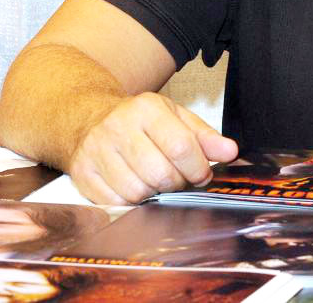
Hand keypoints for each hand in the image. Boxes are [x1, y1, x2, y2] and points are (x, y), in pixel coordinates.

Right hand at [67, 92, 237, 204]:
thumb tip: (230, 152)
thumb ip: (205, 136)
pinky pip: (116, 202)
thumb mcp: (175, 118)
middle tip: (178, 179)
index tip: (202, 174)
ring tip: (156, 181)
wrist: (89, 119)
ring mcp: (97, 152)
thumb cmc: (139, 121)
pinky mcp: (82, 174)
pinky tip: (135, 187)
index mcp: (147, 109)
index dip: (197, 167)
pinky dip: (132, 202)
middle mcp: (119, 127)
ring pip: (138, 191)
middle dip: (177, 183)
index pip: (180, 146)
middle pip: (160, 173)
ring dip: (154, 194)